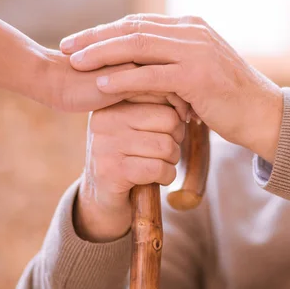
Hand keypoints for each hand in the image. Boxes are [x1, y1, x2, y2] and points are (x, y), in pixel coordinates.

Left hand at [60, 14, 282, 160]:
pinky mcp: (197, 75)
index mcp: (191, 27)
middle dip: (95, 37)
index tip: (79, 42)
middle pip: (132, 29)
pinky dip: (123, 77)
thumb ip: (174, 59)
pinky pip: (151, 74)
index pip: (139, 23)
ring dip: (102, 54)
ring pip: (138, 45)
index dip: (106, 32)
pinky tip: (101, 83)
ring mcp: (196, 51)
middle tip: (66, 47)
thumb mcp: (200, 70)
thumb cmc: (228, 97)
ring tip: (74, 63)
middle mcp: (192, 32)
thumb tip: (143, 62)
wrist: (262, 114)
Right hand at [74, 100, 185, 241]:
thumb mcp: (138, 123)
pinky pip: (158, 168)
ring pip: (166, 146)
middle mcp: (104, 119)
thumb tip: (186, 98)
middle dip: (176, 139)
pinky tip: (155, 178)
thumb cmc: (131, 154)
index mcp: (112, 101)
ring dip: (172, 160)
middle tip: (163, 150)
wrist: (103, 196)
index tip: (170, 129)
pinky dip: (167, 176)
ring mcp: (105, 145)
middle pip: (169, 120)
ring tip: (158, 163)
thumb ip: (157, 104)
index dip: (177, 113)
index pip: (161, 92)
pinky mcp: (111, 171)